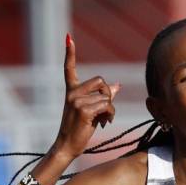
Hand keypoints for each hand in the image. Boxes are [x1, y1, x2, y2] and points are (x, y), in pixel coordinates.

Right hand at [53, 34, 120, 159]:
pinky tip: (105, 123)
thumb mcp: (91, 111)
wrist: (67, 146)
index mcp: (71, 91)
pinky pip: (107, 106)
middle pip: (100, 81)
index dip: (70, 53)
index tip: (68, 38)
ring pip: (106, 96)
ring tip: (104, 120)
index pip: (69, 69)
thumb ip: (103, 97)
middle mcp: (72, 93)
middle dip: (108, 94)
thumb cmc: (79, 130)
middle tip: (106, 109)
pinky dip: (110, 115)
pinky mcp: (83, 110)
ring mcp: (76, 101)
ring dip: (110, 109)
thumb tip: (118, 85)